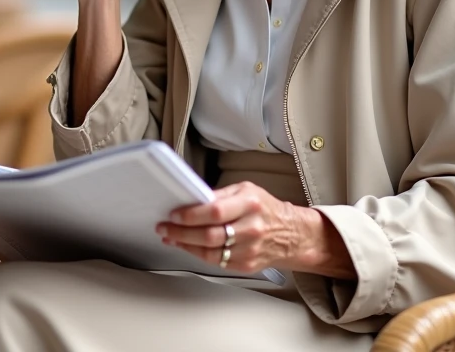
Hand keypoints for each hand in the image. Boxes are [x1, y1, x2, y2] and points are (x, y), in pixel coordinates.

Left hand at [156, 181, 353, 277]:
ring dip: (185, 245)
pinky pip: (216, 262)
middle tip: (164, 228)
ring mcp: (249, 249)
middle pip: (210, 235)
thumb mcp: (245, 190)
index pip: (215, 212)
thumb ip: (220, 195)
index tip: (173, 214)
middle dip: (181, 232)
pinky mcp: (246, 265)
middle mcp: (251, 228)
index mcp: (250, 204)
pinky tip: (187, 246)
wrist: (291, 234)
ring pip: (210, 252)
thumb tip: (192, 199)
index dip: (191, 215)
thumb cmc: (265, 209)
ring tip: (170, 237)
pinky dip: (197, 254)